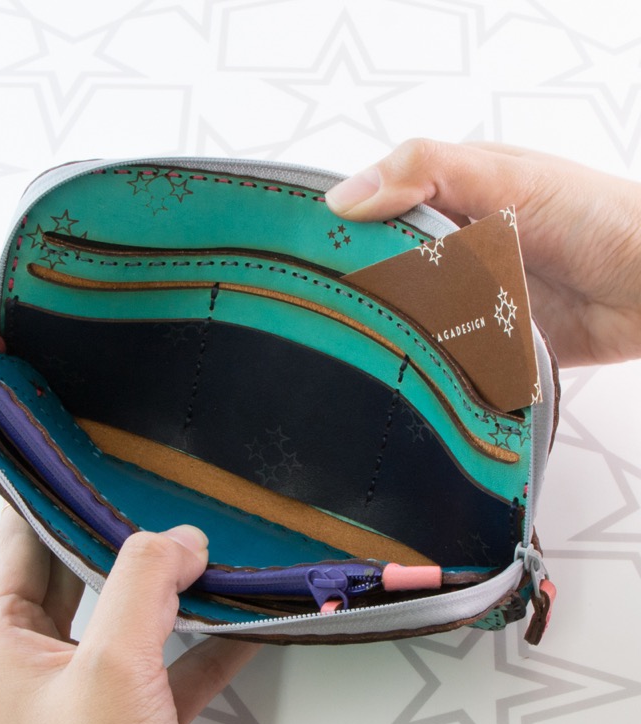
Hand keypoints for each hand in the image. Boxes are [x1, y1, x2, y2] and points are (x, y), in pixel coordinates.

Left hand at [0, 505, 259, 723]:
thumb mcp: (115, 670)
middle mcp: (30, 666)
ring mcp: (77, 696)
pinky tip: (242, 625)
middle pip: (77, 575)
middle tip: (161, 497)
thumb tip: (178, 537)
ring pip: (125, 620)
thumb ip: (144, 584)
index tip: (90, 458)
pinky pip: (162, 667)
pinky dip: (200, 644)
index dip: (55, 498)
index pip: (22, 544)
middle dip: (124, 540)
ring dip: (169, 592)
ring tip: (206, 555)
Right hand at [325, 139, 640, 366]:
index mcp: (446, 200)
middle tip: (326, 313)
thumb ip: (428, 173)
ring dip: (390, 332)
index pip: (372, 213)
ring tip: (356, 349)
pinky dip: (424, 363)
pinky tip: (403, 372)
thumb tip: (344, 198)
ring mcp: (464, 299)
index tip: (306, 256)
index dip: (338, 232)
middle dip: (357, 291)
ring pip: (404, 318)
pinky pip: (438, 356)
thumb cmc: (595, 217)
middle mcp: (450, 250)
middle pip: (381, 272)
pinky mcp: (481, 345)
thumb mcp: (505, 177)